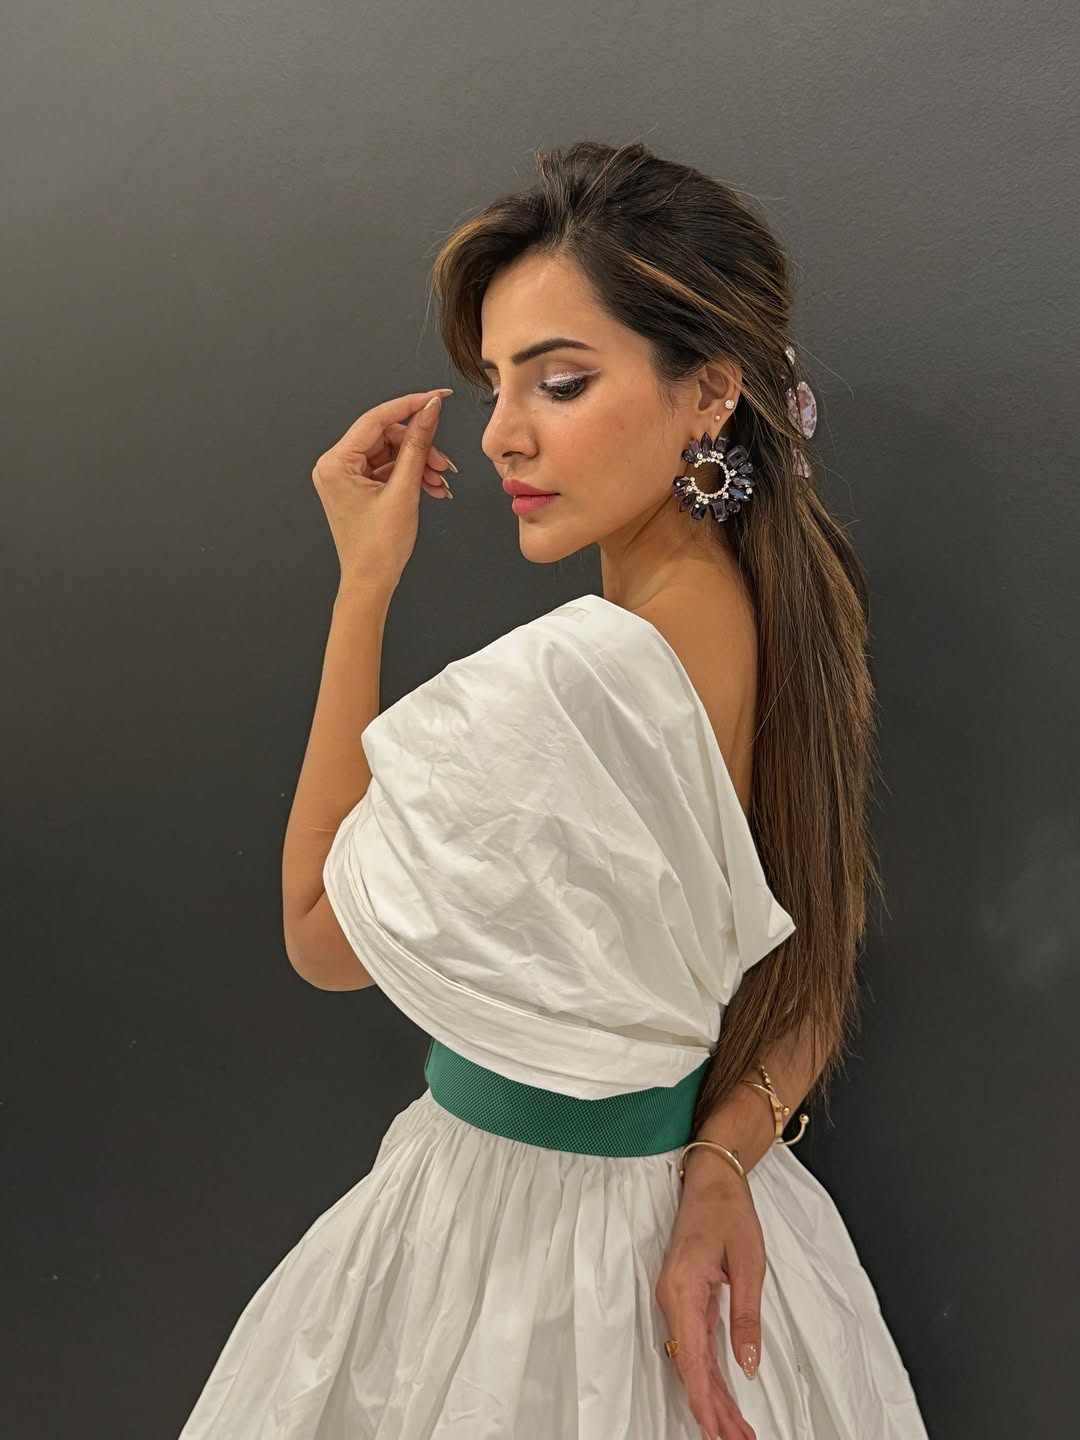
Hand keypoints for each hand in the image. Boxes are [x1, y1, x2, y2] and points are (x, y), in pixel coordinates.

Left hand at [311, 386, 456, 592]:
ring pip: (391, 453)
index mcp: (335, 463)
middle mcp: (335, 466)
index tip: (436, 398)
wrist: (370, 583)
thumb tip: (429, 411)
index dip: (411, 405)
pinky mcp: (356, 487)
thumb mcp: (403, 490)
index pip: (377, 419)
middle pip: (386, 437)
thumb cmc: (377, 548)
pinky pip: (388, 469)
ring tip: (439, 482)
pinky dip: (410, 476)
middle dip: (419, 448)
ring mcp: (345, 477)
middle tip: (443, 463)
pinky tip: (430, 487)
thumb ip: (418, 446)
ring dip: (419, 465)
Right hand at [655, 1161, 765, 1439]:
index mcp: (683, 1291)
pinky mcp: (684, 1298)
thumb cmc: (727, 1212)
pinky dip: (708, 1375)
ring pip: (691, 1361)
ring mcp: (675, 1300)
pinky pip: (693, 1345)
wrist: (711, 1179)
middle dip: (712, 1411)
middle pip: (689, 1368)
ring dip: (711, 1398)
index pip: (692, 1361)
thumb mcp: (747, 1263)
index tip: (720, 1433)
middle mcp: (672, 1299)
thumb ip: (745, 1316)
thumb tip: (746, 1365)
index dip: (706, 1402)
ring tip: (734, 1431)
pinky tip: (722, 1398)